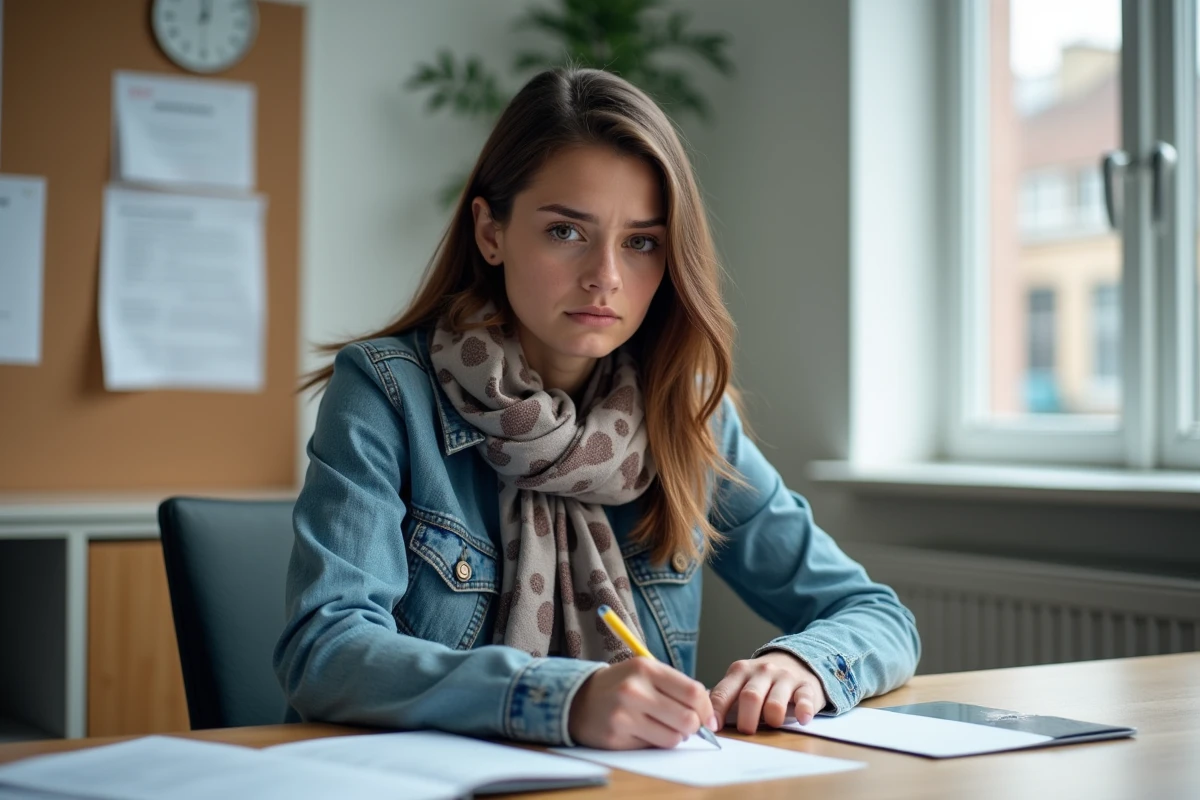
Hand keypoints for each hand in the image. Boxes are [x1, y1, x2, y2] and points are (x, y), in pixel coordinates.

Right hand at [568, 658, 717, 749]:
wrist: (579, 699)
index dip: (706, 709)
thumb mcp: (645, 673)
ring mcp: (624, 715)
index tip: (709, 720)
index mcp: (645, 668)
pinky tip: (643, 731)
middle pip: (687, 718)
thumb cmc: (621, 685)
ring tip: (663, 727)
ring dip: (675, 737)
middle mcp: (634, 690)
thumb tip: (707, 714)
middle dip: (693, 727)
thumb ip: (675, 687)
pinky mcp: (616, 737)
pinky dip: (655, 743)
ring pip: (674, 738)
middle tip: (687, 726)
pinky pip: (653, 747)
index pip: (693, 692)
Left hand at [710, 651, 827, 733]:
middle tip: (746, 732)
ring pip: (775, 702)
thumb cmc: (761, 679)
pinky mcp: (806, 686)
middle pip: (750, 697)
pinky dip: (803, 711)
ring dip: (772, 718)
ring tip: (772, 725)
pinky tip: (801, 719)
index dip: (716, 712)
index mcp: (740, 671)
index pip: (723, 692)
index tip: (712, 728)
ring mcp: (784, 678)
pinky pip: (804, 699)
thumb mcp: (740, 681)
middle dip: (746, 720)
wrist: (796, 660)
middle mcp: (762, 671)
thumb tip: (699, 716)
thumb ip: (724, 696)